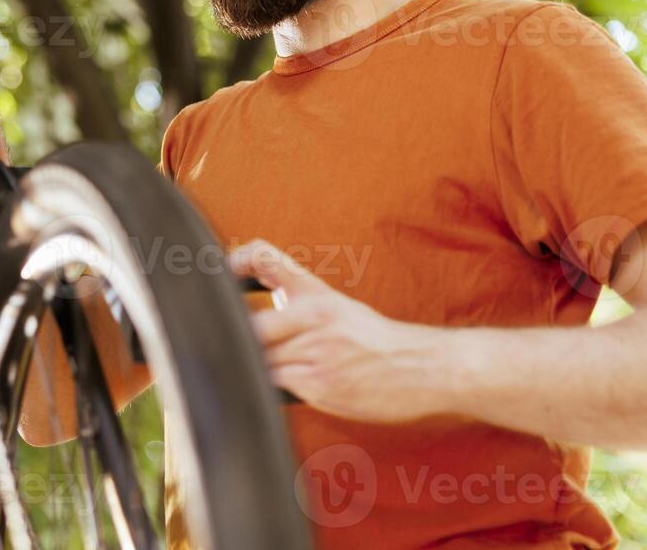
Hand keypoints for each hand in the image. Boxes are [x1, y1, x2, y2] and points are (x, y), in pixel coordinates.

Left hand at [227, 239, 448, 423]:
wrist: (424, 368)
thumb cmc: (378, 343)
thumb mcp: (339, 309)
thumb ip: (298, 310)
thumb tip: (255, 324)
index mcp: (316, 294)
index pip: (264, 257)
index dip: (236, 261)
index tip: (222, 274)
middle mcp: (313, 316)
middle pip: (250, 327)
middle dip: (241, 343)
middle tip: (233, 349)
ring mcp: (316, 352)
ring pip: (260, 360)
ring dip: (257, 370)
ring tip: (267, 372)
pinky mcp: (320, 385)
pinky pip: (277, 386)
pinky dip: (273, 389)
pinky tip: (287, 389)